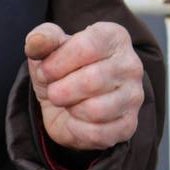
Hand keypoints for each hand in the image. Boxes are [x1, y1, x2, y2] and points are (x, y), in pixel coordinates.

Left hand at [24, 21, 144, 151]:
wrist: (65, 103)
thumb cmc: (60, 69)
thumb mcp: (46, 50)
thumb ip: (42, 39)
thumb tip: (36, 41)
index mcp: (114, 37)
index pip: (87, 47)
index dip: (57, 62)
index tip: (44, 71)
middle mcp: (131, 65)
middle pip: (91, 81)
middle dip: (60, 90)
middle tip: (53, 90)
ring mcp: (133, 96)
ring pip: (96, 110)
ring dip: (70, 109)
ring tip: (68, 102)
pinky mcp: (128, 125)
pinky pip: (97, 132)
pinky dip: (76, 128)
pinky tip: (76, 118)